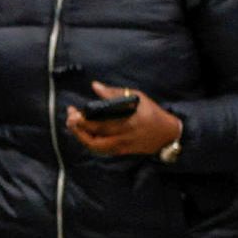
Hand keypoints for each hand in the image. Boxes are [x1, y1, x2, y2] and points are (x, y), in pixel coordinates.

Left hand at [66, 81, 181, 157]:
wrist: (168, 134)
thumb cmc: (152, 113)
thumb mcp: (137, 98)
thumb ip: (114, 93)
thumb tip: (94, 86)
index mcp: (127, 122)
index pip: (99, 123)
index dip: (82, 119)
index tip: (73, 110)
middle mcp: (123, 136)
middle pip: (94, 137)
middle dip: (77, 127)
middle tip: (69, 116)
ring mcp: (122, 146)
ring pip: (95, 146)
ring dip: (81, 136)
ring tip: (73, 125)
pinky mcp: (122, 151)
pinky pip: (101, 150)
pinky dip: (89, 142)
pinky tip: (84, 132)